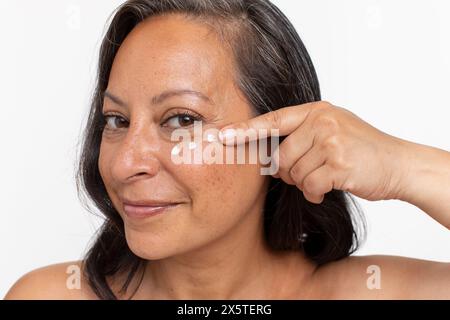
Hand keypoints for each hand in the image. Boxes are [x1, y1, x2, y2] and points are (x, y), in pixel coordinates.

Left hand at [218, 101, 409, 203]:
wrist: (398, 163)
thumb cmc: (362, 149)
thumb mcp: (333, 130)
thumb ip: (303, 135)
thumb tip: (271, 159)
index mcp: (316, 110)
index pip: (273, 120)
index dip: (245, 130)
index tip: (222, 136)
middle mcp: (322, 121)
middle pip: (281, 157)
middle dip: (290, 172)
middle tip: (311, 171)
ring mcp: (331, 140)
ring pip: (294, 174)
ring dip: (306, 183)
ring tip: (327, 175)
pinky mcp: (339, 162)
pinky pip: (310, 186)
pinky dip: (316, 193)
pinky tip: (330, 187)